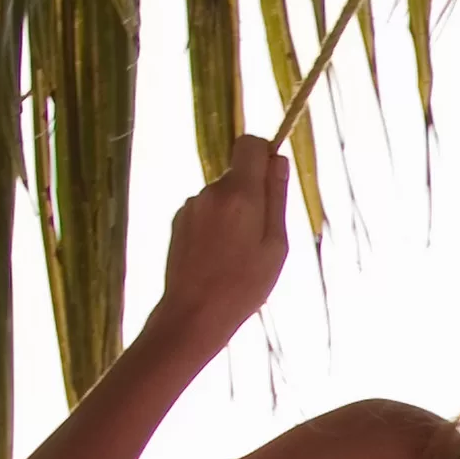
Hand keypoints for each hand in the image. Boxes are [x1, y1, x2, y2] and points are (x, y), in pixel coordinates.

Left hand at [158, 141, 294, 336]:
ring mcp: (191, 206)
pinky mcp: (179, 220)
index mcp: (240, 195)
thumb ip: (277, 198)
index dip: (265, 154)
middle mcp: (211, 192)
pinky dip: (217, 225)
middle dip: (252, 193)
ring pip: (222, 195)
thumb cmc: (243, 285)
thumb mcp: (275, 245)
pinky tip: (218, 256)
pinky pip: (207, 211)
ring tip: (237, 253)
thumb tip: (280, 160)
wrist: (193, 314)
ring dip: (234, 213)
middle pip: (237, 173)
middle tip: (260, 237)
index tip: (273, 180)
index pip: (250, 144)